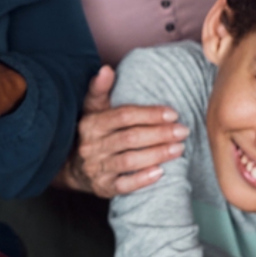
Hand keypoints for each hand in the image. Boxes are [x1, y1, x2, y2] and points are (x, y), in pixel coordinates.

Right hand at [55, 65, 186, 196]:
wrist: (73, 167)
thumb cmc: (92, 133)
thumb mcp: (92, 109)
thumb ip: (100, 89)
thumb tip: (106, 69)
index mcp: (91, 124)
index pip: (123, 116)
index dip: (149, 114)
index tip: (172, 113)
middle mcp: (92, 146)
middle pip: (129, 138)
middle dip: (159, 134)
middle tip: (183, 131)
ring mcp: (96, 168)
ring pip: (129, 161)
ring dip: (156, 154)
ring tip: (179, 149)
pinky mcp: (103, 187)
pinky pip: (124, 185)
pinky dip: (142, 179)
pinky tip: (160, 172)